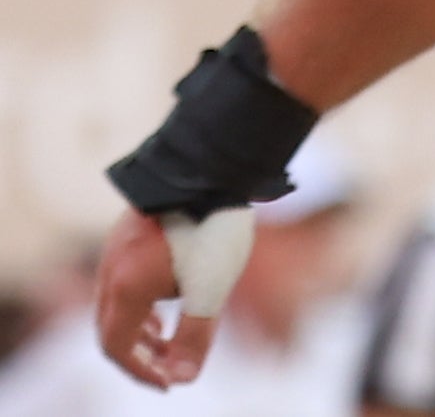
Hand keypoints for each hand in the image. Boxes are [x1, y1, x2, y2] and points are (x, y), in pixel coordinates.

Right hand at [95, 208, 218, 387]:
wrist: (208, 165)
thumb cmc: (211, 227)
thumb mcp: (211, 288)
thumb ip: (196, 336)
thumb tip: (184, 377)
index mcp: (124, 289)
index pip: (118, 347)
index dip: (142, 371)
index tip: (169, 382)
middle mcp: (110, 270)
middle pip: (110, 328)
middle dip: (138, 354)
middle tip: (167, 367)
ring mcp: (115, 249)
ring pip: (115, 302)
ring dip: (138, 327)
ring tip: (164, 337)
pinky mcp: (128, 232)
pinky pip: (121, 278)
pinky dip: (138, 301)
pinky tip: (164, 295)